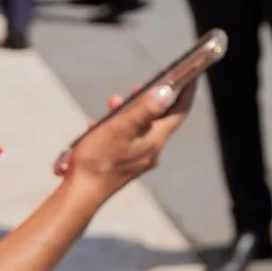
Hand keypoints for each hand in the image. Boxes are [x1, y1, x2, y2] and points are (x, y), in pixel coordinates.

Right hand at [56, 82, 188, 191]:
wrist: (81, 194)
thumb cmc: (99, 160)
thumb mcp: (121, 127)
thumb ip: (145, 110)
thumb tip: (168, 92)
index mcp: (155, 140)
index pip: (180, 112)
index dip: (186, 92)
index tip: (191, 76)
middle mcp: (152, 150)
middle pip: (160, 119)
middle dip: (150, 100)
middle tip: (140, 86)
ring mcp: (139, 160)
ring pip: (140, 128)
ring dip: (128, 113)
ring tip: (113, 103)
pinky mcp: (125, 166)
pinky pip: (125, 140)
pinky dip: (115, 128)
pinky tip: (97, 126)